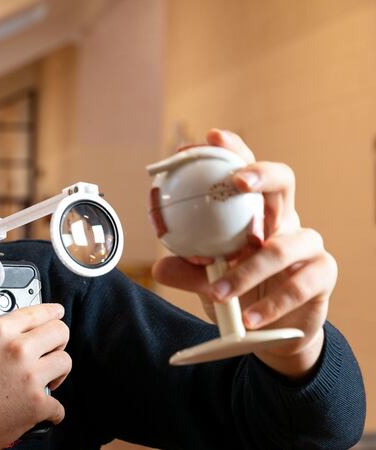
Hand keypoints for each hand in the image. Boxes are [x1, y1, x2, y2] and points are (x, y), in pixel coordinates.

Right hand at [0, 285, 71, 449]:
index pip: (38, 312)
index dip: (50, 311)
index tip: (55, 313)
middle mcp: (17, 351)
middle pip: (60, 332)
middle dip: (57, 339)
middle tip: (49, 347)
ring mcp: (30, 379)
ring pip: (65, 363)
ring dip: (57, 370)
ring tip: (45, 376)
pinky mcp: (37, 405)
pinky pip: (59, 404)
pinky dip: (52, 409)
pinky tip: (41, 407)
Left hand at [152, 129, 335, 379]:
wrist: (269, 332)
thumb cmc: (236, 292)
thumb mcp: (205, 280)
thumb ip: (186, 271)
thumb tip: (160, 266)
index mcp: (253, 211)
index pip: (245, 170)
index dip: (232, 151)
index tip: (211, 138)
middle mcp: (282, 219)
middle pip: (283, 180)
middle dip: (261, 174)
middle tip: (237, 181)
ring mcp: (306, 244)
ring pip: (284, 244)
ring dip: (247, 270)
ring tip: (218, 292)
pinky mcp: (321, 274)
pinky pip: (301, 284)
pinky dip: (272, 302)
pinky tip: (250, 318)